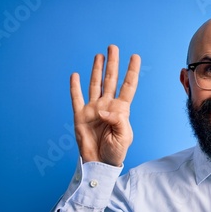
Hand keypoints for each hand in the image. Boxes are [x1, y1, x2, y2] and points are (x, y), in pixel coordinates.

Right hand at [70, 45, 140, 165]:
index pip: (128, 86)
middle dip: (113, 64)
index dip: (131, 71)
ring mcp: (93, 109)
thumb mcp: (124, 136)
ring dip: (96, 70)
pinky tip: (75, 75)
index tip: (135, 57)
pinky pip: (76, 98)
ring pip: (95, 84)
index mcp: (121, 110)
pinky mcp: (80, 116)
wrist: (100, 164)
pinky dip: (75, 87)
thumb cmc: (115, 152)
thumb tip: (104, 109)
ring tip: (99, 55)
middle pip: (111, 80)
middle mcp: (107, 106)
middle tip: (113, 47)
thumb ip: (118, 120)